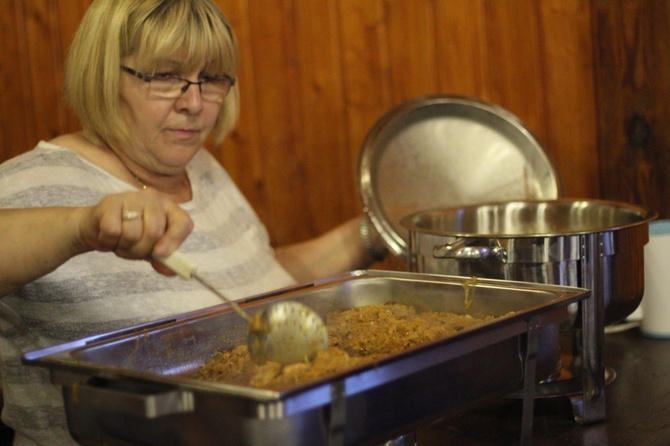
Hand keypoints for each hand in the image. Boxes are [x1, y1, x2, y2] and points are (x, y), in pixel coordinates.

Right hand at [76, 189, 193, 268]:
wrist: (97, 227)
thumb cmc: (130, 236)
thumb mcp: (150, 249)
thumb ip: (163, 260)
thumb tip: (171, 270)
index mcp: (169, 209)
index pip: (183, 223)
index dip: (173, 241)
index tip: (160, 254)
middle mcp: (153, 199)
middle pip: (154, 232)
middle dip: (141, 250)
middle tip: (132, 249)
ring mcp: (132, 197)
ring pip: (132, 233)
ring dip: (124, 247)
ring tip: (120, 241)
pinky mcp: (110, 202)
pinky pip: (113, 231)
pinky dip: (109, 241)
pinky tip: (108, 236)